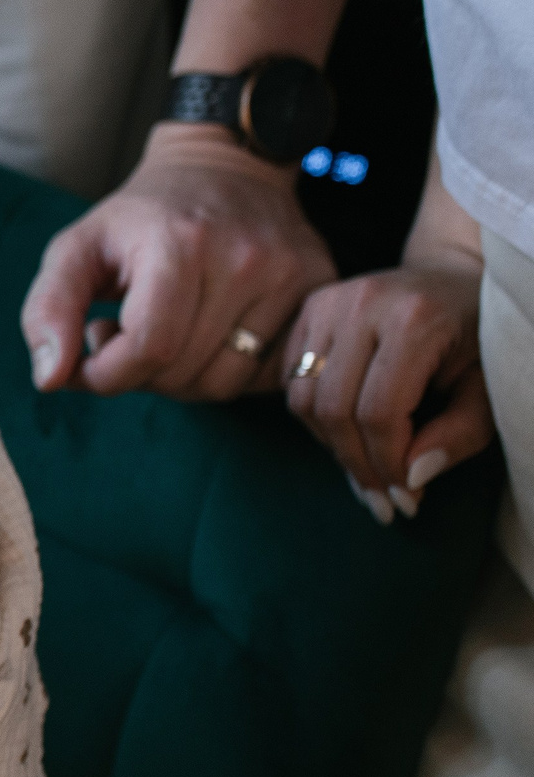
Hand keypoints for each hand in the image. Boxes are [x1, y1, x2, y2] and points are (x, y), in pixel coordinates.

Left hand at [22, 125, 336, 399]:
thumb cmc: (141, 217)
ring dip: (183, 379)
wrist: (226, 167)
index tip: (93, 354)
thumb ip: (48, 310)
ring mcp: (290, 274)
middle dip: (141, 374)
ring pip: (226, 383)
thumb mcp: (77, 247)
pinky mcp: (319, 287)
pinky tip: (208, 338)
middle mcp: (244, 259)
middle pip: (185, 373)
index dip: (108, 373)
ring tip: (164, 336)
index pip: (149, 348)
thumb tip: (50, 379)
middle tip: (128, 336)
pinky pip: (268, 373)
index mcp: (179, 243)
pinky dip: (231, 372)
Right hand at [281, 264, 492, 519]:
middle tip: (380, 499)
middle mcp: (362, 304)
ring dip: (331, 444)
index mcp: (414, 319)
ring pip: (303, 400)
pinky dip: (313, 416)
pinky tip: (346, 430)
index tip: (404, 498)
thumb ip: (459, 435)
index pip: (379, 412)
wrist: (453, 277)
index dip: (387, 464)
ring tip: (364, 466)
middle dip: (357, 464)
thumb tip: (410, 480)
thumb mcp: (486, 389)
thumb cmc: (476, 337)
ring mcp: (328, 302)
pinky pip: (291, 381)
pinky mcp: (308, 308)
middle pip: (333, 409)